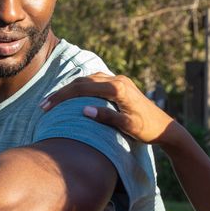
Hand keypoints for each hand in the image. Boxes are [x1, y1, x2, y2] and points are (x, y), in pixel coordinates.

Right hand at [41, 73, 175, 144]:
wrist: (166, 128)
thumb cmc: (148, 130)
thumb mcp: (128, 127)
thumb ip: (107, 118)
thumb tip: (83, 110)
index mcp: (118, 88)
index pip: (83, 88)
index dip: (62, 96)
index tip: (46, 106)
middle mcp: (117, 80)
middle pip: (82, 81)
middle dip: (61, 93)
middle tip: (43, 105)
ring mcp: (119, 81)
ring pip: (87, 80)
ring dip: (70, 90)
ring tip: (53, 101)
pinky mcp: (120, 85)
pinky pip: (95, 83)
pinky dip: (81, 88)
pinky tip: (72, 97)